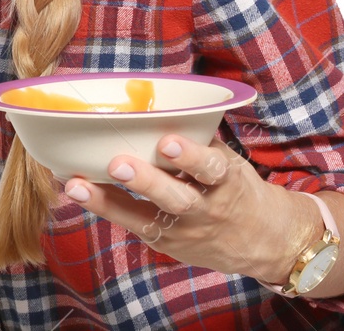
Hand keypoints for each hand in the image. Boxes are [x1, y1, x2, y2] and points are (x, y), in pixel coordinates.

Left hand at [60, 133, 316, 283]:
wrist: (264, 240)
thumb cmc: (236, 187)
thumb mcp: (229, 161)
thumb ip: (198, 139)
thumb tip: (156, 100)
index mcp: (226, 181)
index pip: (212, 168)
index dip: (190, 156)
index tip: (167, 141)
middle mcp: (205, 208)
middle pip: (176, 198)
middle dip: (146, 182)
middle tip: (117, 163)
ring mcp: (184, 230)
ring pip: (147, 219)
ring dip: (109, 201)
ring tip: (78, 186)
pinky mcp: (166, 243)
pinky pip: (133, 226)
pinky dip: (104, 209)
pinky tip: (79, 192)